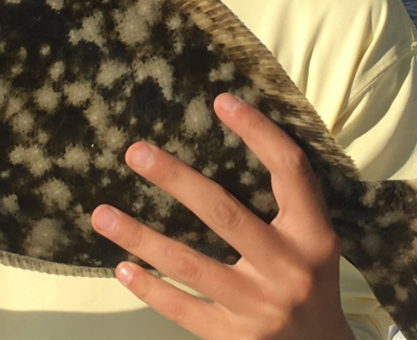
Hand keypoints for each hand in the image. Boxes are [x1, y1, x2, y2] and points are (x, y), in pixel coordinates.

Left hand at [91, 93, 354, 339]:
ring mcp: (260, 308)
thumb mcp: (313, 241)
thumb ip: (285, 203)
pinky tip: (123, 266)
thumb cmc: (309, 282)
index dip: (258, 132)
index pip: (289, 170)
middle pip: (224, 213)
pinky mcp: (235, 339)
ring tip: (101, 214)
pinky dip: (149, 287)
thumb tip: (230, 137)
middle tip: (135, 151)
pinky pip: (182, 309)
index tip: (221, 100)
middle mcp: (290, 270)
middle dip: (176, 179)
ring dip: (140, 237)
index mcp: (315, 236)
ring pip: (190, 265)